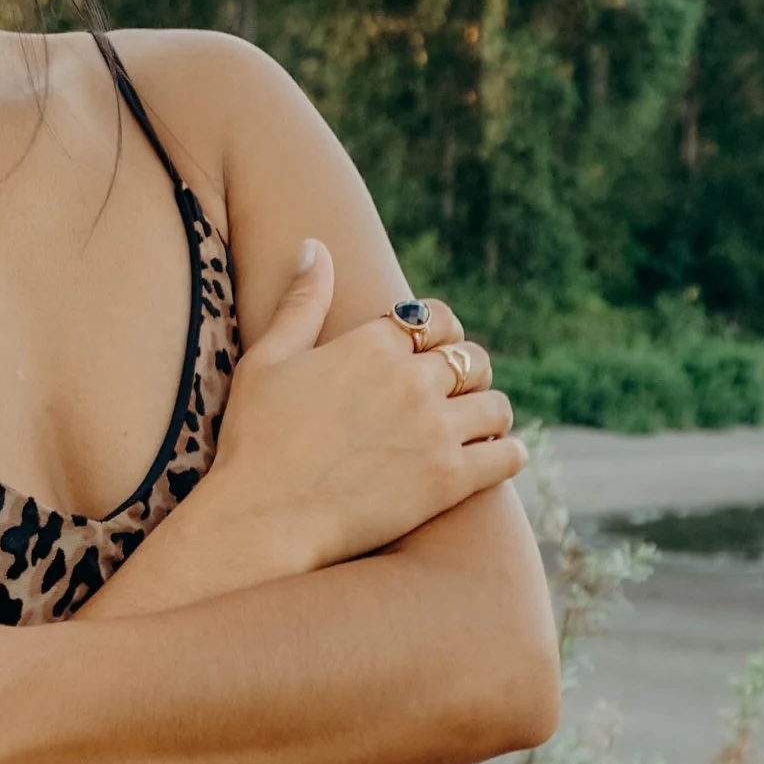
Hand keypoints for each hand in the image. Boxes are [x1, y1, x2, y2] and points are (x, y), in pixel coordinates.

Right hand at [200, 251, 523, 582]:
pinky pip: (507, 454)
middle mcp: (411, 380)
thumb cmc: (254, 440)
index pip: (436, 318)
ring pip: (495, 404)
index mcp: (371, 345)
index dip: (440, 331)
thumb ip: (301, 302)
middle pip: (470, 358)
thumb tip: (314, 246)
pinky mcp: (449, 480)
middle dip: (464, 372)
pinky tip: (496, 456)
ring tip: (474, 426)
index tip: (433, 349)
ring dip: (487, 412)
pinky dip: (508, 452)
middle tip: (453, 393)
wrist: (261, 517)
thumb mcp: (267, 359)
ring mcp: (434, 430)